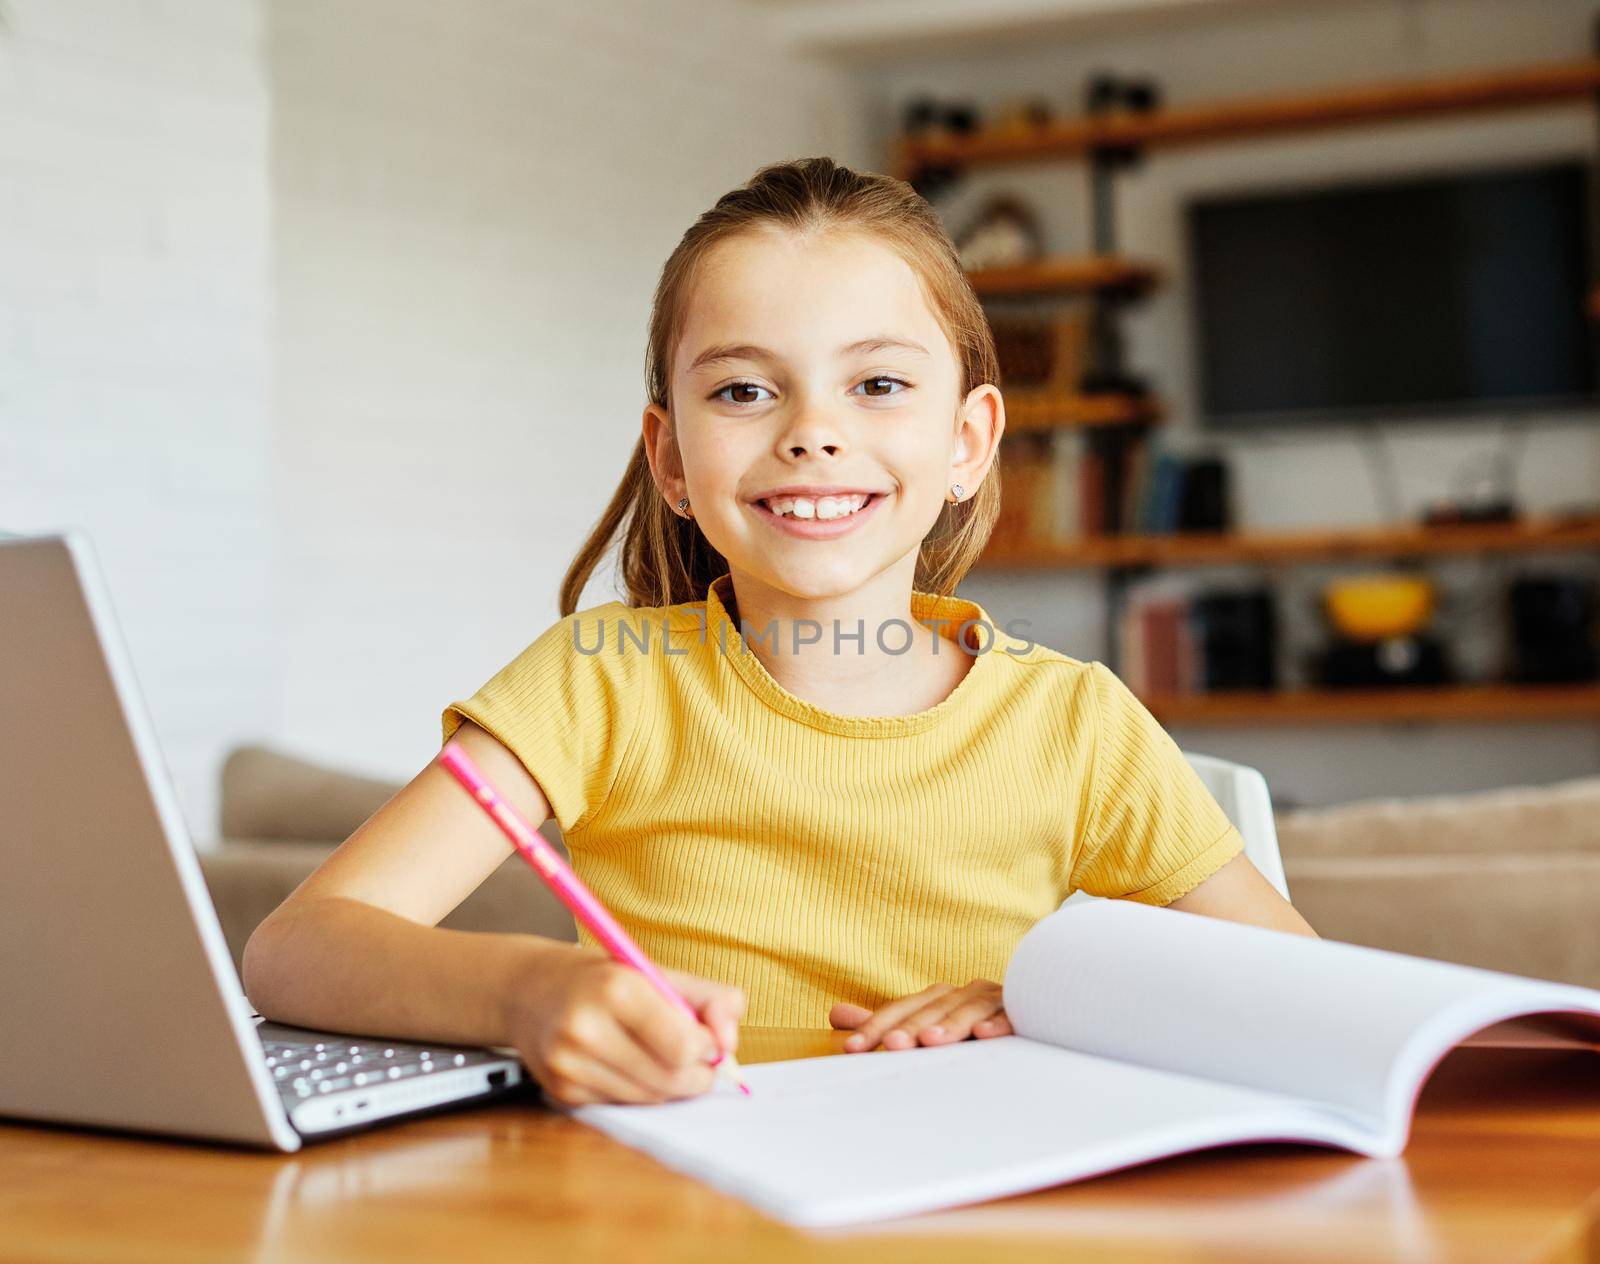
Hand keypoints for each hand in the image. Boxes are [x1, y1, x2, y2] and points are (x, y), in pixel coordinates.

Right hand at [506, 945, 745, 1105]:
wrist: (527, 989)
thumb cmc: (603, 978)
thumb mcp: (658, 971)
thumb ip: (710, 999)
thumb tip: (730, 1043)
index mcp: (616, 988)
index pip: (683, 1046)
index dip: (707, 1047)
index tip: (705, 1037)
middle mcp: (586, 1029)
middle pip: (671, 1079)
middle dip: (696, 1073)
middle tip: (694, 1055)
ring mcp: (569, 1065)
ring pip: (650, 1099)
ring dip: (670, 1085)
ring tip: (661, 1057)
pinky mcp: (561, 1092)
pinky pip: (623, 1106)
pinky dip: (638, 1091)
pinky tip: (627, 1065)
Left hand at [829, 980, 1013, 1051]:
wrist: (1034, 1007)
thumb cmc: (971, 1026)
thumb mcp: (927, 1024)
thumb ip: (885, 1022)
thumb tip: (836, 1014)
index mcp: (937, 997)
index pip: (898, 1012)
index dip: (874, 1028)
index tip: (852, 1050)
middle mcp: (962, 993)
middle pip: (931, 1010)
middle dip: (911, 1028)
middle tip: (892, 1045)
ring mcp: (992, 1000)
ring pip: (967, 1010)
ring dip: (950, 1025)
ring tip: (931, 1041)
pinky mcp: (1023, 1011)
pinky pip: (1010, 1015)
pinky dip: (998, 1024)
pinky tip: (985, 1036)